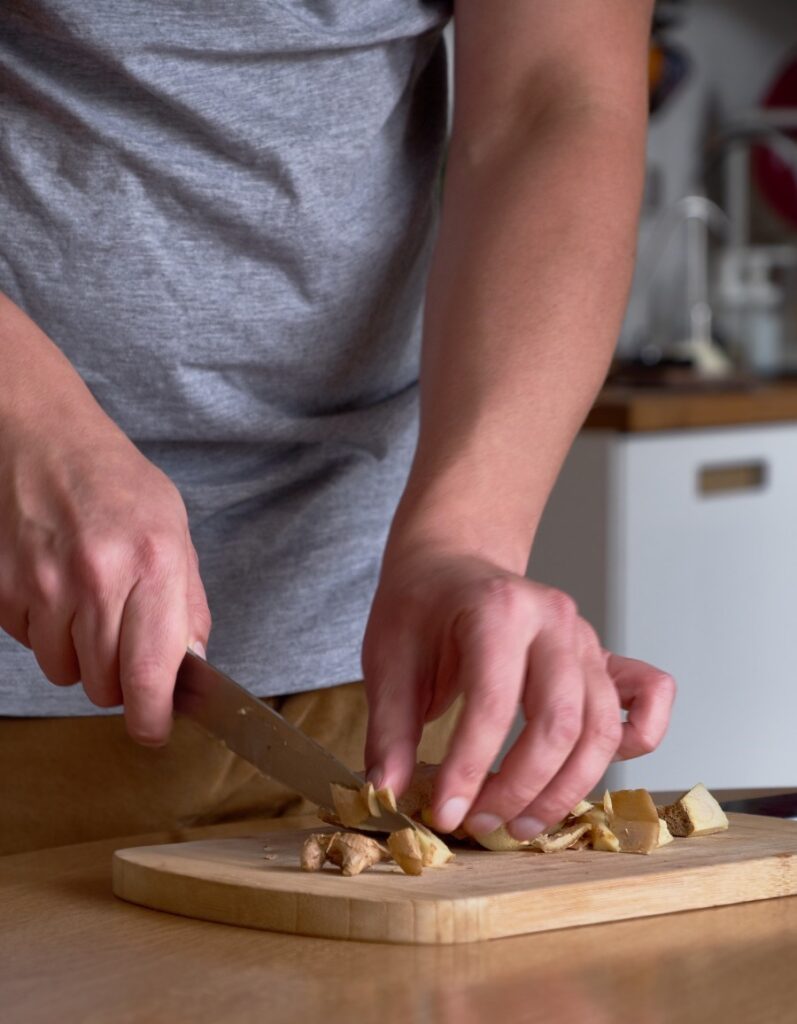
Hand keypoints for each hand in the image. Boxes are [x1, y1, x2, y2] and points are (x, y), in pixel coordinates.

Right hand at [0, 409, 209, 744]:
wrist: (40, 439)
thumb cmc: (114, 482)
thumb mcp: (174, 530)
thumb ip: (187, 603)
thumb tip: (191, 665)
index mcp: (153, 563)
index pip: (152, 674)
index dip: (153, 719)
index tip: (155, 732)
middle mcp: (97, 579)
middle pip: (103, 687)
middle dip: (119, 682)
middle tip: (124, 644)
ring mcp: (42, 586)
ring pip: (64, 673)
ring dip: (80, 656)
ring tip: (87, 603)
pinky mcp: (3, 592)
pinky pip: (29, 645)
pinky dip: (45, 631)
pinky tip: (55, 588)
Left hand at [362, 548, 674, 838]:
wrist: (450, 563)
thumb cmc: (420, 607)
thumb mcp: (387, 659)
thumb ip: (389, 728)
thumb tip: (387, 793)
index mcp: (497, 609)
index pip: (493, 703)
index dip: (470, 769)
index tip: (446, 812)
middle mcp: (553, 620)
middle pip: (560, 722)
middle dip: (521, 788)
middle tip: (481, 823)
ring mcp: (585, 637)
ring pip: (601, 728)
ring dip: (566, 789)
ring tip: (519, 822)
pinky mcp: (602, 656)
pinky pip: (648, 696)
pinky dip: (638, 739)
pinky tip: (590, 771)